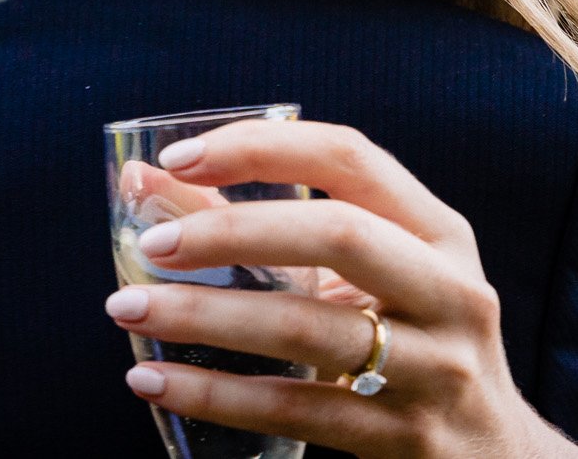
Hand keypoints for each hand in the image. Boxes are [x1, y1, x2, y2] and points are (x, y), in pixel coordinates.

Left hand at [106, 120, 577, 458]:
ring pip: (308, 330)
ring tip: (127, 307)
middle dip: (233, 230)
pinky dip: (214, 393)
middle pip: (337, 234)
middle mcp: (450, 291)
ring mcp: (435, 369)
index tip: (180, 156)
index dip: (262, 147)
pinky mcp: (404, 439)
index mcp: (438, 232)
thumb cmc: (407, 342)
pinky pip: (295, 411)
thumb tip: (144, 178)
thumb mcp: (363, 279)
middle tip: (153, 241)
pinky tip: (152, 379)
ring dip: (205, 316)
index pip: (349, 158)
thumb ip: (260, 227)